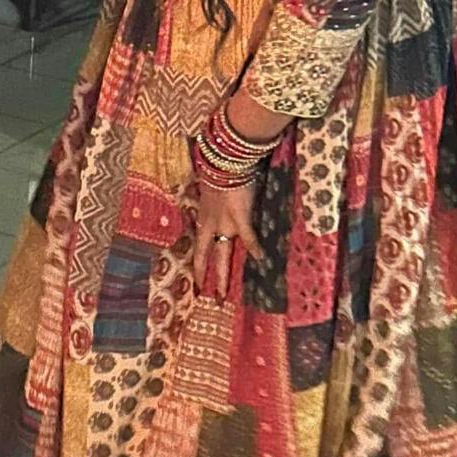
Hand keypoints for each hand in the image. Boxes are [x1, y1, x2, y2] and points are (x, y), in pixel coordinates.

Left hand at [193, 180, 263, 302]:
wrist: (226, 162)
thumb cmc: (220, 171)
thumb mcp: (214, 189)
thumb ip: (219, 200)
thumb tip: (223, 201)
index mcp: (204, 217)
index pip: (199, 245)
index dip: (198, 262)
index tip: (195, 278)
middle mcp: (211, 224)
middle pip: (205, 255)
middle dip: (204, 275)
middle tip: (201, 294)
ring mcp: (225, 224)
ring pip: (222, 255)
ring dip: (222, 275)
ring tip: (222, 293)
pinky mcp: (240, 218)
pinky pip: (248, 237)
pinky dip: (255, 248)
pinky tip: (261, 260)